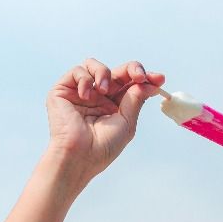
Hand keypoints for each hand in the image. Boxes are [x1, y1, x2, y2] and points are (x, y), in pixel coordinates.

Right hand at [45, 58, 165, 179]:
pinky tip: (87, 95)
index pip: (131, 84)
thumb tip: (150, 83)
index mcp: (114, 105)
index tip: (159, 79)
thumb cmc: (103, 146)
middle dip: (132, 69)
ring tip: (105, 90)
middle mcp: (98, 96)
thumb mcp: (127, 122)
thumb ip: (135, 99)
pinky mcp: (63, 91)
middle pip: (117, 72)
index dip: (145, 78)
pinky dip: (85, 79)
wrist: (80, 156)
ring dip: (105, 72)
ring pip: (95, 65)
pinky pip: (77, 72)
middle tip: (140, 76)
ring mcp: (81, 92)